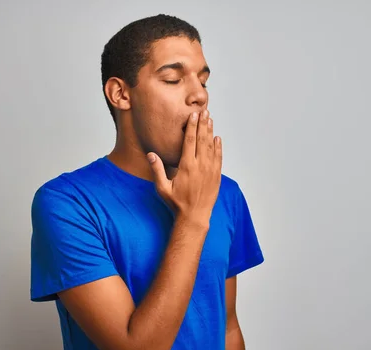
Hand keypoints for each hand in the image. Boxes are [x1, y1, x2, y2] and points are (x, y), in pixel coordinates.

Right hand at [147, 110, 221, 227]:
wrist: (194, 216)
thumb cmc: (176, 203)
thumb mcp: (162, 188)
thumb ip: (157, 170)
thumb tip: (151, 154)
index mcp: (187, 167)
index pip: (190, 142)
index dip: (191, 127)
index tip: (193, 116)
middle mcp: (200, 166)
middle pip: (202, 140)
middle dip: (203, 125)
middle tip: (204, 111)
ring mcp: (210, 171)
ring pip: (211, 147)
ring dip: (210, 132)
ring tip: (210, 120)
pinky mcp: (216, 176)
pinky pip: (218, 158)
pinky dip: (218, 147)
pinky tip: (217, 138)